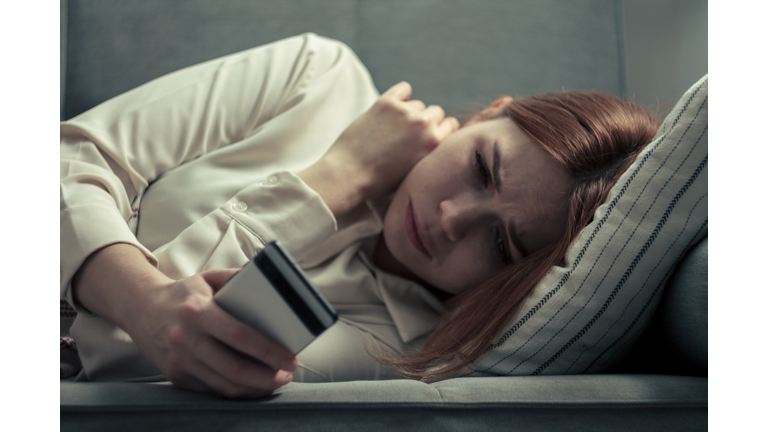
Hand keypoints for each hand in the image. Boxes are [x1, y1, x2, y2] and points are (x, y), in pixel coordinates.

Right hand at [73, 243, 296, 398]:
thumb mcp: (208, 278)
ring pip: (224, 385)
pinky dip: (236, 391)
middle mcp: (186, 340)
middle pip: (234, 368)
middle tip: (287, 374)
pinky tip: (253, 385)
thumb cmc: (183, 295)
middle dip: (267, 376)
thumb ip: (237, 278)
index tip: (289, 358)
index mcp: (197, 312)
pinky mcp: (176, 377)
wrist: (141, 310)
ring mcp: (179, 362)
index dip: (267, 350)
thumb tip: (270, 285)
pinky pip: (212, 391)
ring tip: (275, 381)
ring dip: (255, 388)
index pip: (238, 335)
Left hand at [299, 82, 458, 217]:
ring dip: (409, 112)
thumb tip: (435, 139)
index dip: (440, 129)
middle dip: (425, 121)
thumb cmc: (379, 180)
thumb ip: (428, 153)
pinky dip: (400, 95)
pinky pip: (403, 88)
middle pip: (435, 112)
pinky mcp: (386, 102)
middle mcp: (424, 124)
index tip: (429, 134)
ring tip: (393, 127)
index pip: (450, 124)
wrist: (349, 174)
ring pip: (417, 104)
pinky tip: (391, 106)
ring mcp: (405, 111)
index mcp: (434, 143)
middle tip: (408, 133)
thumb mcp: (415, 172)